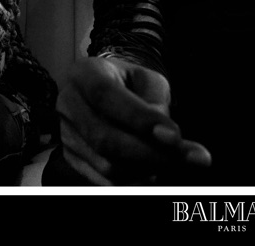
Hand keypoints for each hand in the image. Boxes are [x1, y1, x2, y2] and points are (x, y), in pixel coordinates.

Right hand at [56, 56, 209, 184]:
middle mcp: (68, 103)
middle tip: (188, 159)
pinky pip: (104, 180)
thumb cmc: (129, 83)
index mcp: (84, 74)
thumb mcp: (146, 79)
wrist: (102, 91)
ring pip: (106, 164)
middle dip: (150, 154)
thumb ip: (156, 102)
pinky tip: (152, 171)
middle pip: (104, 138)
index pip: (106, 96)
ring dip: (145, 169)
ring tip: (171, 162)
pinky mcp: (71, 157)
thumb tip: (168, 139)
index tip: (175, 137)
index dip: (140, 119)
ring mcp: (65, 133)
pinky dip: (133, 180)